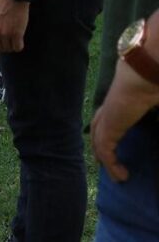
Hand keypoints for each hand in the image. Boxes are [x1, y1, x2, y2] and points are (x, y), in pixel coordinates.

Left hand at [0, 0, 29, 59]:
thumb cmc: (2, 6)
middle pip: (0, 49)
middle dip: (5, 46)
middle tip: (10, 38)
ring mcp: (4, 34)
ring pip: (9, 49)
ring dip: (13, 45)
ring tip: (15, 35)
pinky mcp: (16, 34)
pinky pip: (18, 47)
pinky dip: (20, 45)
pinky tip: (20, 39)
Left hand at [91, 59, 158, 181]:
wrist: (144, 74)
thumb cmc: (154, 83)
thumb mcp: (156, 101)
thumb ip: (155, 113)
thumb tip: (156, 108)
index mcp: (119, 102)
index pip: (107, 120)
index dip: (109, 133)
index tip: (115, 147)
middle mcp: (109, 110)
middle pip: (97, 131)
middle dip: (101, 149)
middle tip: (110, 165)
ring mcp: (106, 118)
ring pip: (100, 144)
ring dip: (107, 162)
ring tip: (119, 177)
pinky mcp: (108, 127)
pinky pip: (105, 151)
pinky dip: (111, 165)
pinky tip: (122, 176)